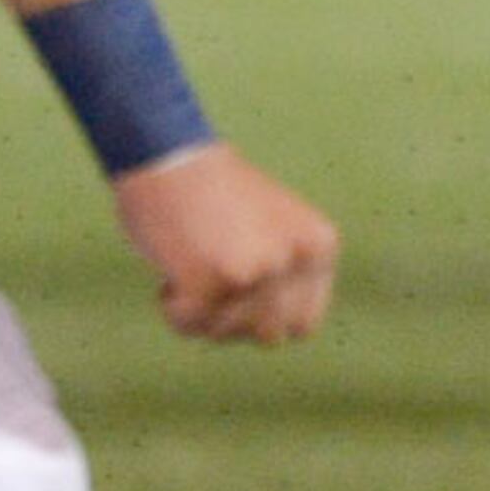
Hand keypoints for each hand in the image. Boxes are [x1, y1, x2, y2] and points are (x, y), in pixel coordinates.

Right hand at [112, 146, 338, 345]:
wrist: (169, 154)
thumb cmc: (215, 191)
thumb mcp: (276, 231)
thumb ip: (286, 276)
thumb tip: (280, 336)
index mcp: (320, 246)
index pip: (303, 323)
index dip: (267, 314)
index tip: (241, 284)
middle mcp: (293, 260)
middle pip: (267, 335)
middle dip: (235, 318)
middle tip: (211, 278)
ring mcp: (252, 273)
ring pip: (225, 333)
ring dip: (202, 312)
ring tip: (192, 264)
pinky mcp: (208, 283)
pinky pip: (188, 324)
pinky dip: (173, 307)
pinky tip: (171, 271)